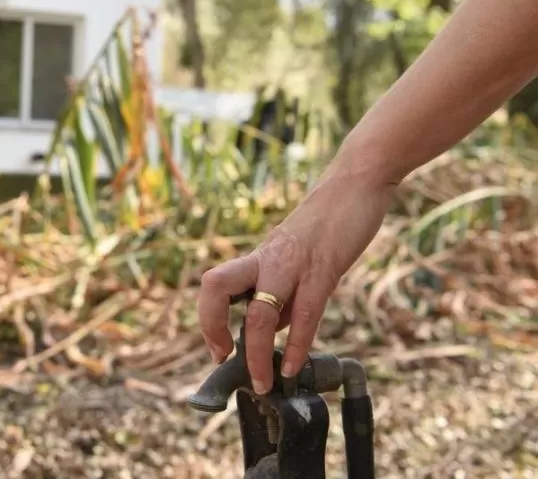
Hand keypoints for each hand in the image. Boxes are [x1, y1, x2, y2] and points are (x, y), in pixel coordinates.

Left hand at [197, 166, 394, 394]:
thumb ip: (283, 292)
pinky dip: (296, 346)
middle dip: (212, 328)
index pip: (215, 284)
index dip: (208, 318)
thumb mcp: (295, 257)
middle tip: (224, 359)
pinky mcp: (324, 270)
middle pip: (217, 288)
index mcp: (259, 257)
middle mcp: (268, 259)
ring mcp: (293, 264)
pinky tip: (291, 368)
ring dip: (256, 353)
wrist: (356, 182)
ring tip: (262, 383)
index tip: (218, 349)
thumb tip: (275, 330)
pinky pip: (305, 314)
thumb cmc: (328, 223)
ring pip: (259, 311)